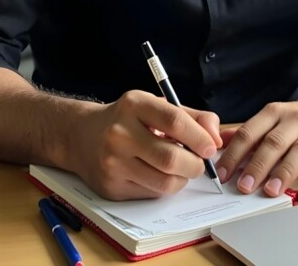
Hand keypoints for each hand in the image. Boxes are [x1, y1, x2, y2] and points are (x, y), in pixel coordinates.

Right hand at [69, 90, 222, 199]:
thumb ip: (192, 117)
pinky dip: (164, 186)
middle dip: (195, 164)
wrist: (81, 136)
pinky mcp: (111, 187)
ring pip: (164, 181)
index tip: (211, 146)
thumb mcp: (156, 105)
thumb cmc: (128, 119)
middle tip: (200, 163)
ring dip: (182, 178)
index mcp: (134, 105)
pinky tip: (160, 174)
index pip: (174, 121)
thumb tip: (216, 138)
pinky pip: (151, 193)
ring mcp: (113, 162)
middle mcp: (120, 133)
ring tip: (181, 168)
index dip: (199, 137)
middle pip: (170, 157)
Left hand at [215, 87, 297, 202]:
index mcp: (277, 113)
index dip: (235, 153)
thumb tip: (220, 141)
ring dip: (284, 172)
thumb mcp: (276, 117)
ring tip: (271, 191)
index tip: (223, 173)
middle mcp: (297, 121)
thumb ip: (250, 131)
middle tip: (243, 186)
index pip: (251, 132)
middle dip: (257, 165)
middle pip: (274, 142)